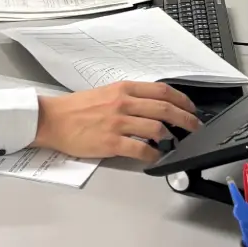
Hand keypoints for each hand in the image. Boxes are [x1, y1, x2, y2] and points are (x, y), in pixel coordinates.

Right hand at [32, 82, 201, 162]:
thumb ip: (129, 97)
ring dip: (171, 137)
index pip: (162, 91)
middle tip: (194, 127)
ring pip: (157, 129)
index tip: (191, 108)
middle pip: (165, 109)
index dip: (182, 100)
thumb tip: (152, 106)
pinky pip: (141, 150)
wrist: (53, 119)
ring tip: (175, 143)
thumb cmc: (77, 108)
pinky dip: (153, 155)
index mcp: (123, 89)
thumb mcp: (106, 92)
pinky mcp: (111, 142)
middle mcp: (123, 103)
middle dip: (186, 120)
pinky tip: (156, 158)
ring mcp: (118, 122)